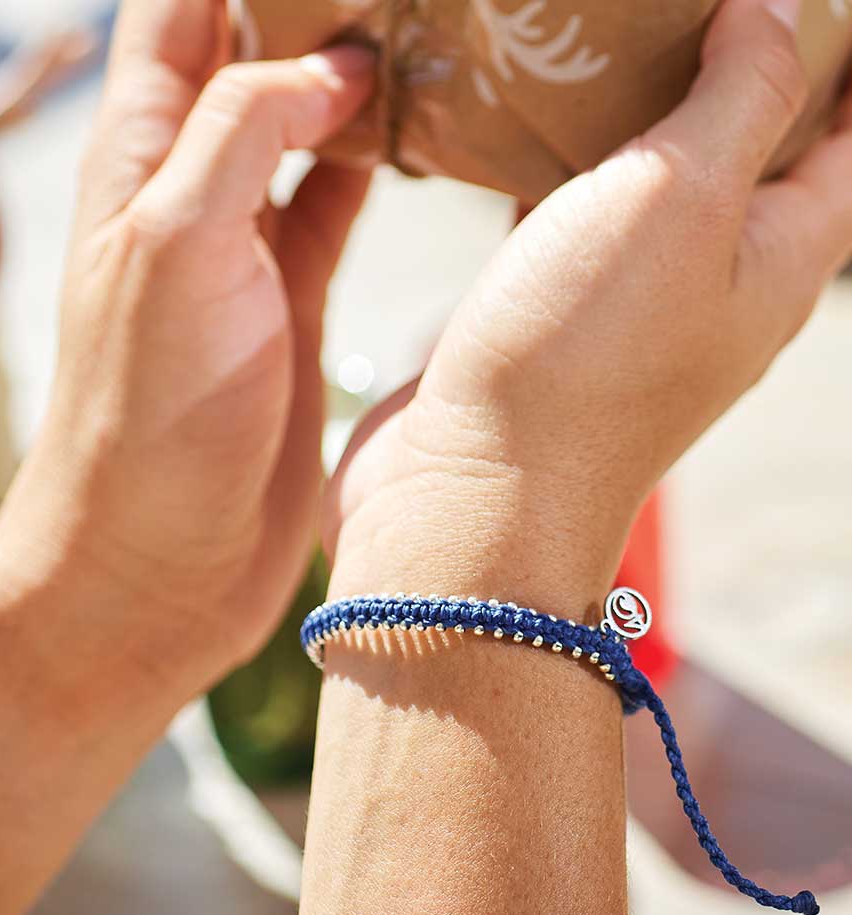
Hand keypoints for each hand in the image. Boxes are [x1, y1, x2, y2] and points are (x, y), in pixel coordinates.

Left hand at [0, 0, 374, 690]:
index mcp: (145, 155)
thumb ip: (244, 131)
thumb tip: (334, 63)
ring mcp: (253, 250)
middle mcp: (197, 191)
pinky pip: (343, 206)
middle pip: (256, 55)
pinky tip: (433, 136)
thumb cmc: (149, 417)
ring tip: (443, 35)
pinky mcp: (299, 307)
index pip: (184, 10)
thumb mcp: (177, 245)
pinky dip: (384, 164)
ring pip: (311, 127)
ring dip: (363, 77)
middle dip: (322, 10)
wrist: (164, 561)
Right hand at [325, 0, 851, 616]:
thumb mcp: (681, 199)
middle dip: (736, 70)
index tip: (798, 4)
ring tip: (603, 40)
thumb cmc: (579, 358)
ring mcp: (625, 310)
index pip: (848, 134)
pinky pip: (567, 225)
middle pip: (751, 155)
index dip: (838, 57)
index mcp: (777, 257)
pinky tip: (519, 131)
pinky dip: (557, 170)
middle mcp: (713, 287)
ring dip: (636, 115)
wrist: (469, 496)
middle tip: (690, 8)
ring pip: (648, 189)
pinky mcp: (548, 322)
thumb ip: (743, 97)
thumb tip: (780, 12)